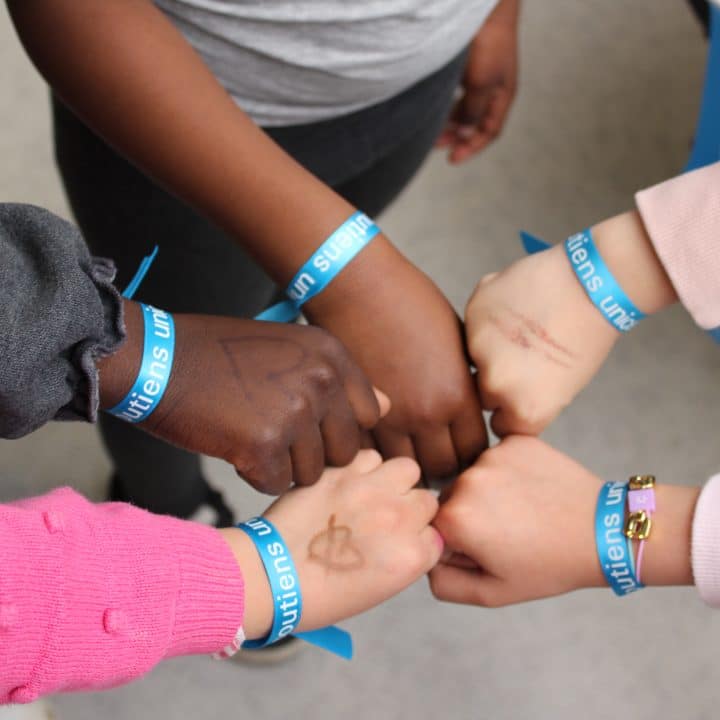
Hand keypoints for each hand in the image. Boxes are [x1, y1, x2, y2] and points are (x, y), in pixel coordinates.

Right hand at [99, 303, 388, 493]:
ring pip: (313, 473)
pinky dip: (255, 475)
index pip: (369, 415)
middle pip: (345, 451)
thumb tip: (384, 407)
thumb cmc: (220, 356)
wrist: (158, 360)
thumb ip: (337, 380)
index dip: (338, 429)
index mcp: (331, 355)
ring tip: (248, 435)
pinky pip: (277, 483)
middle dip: (314, 453)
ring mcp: (295, 412)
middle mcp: (321, 380)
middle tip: (273, 436)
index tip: (309, 427)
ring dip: (283, 465)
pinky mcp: (264, 445)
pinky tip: (233, 447)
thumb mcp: (289, 350)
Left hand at [220, 450, 443, 637]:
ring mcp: (371, 491)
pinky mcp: (342, 472)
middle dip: (410, 508)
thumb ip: (403, 555)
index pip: (437, 534)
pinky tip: (348, 484)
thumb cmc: (319, 593)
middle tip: (384, 519)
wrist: (271, 576)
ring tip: (370, 495)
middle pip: (426, 499)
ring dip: (393, 480)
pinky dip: (363, 467)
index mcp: (411, 556)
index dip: (418, 537)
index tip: (399, 543)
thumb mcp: (378, 588)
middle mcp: (399, 519)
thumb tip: (411, 531)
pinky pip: (369, 455)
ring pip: (406, 468)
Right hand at [306, 239, 487, 480]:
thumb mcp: (458, 337)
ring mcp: (388, 418)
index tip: (464, 445)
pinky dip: (379, 452)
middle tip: (438, 453)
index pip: (475, 449)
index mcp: (457, 394)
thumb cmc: (411, 302)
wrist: (358, 287)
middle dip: (444, 465)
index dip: (472, 452)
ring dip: (410, 463)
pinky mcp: (356, 414)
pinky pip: (372, 453)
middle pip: (444, 468)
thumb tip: (473, 403)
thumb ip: (466, 380)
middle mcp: (425, 415)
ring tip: (409, 451)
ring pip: (405, 467)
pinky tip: (381, 439)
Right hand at [429, 436, 697, 606]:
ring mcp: (492, 455)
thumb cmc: (549, 565)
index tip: (486, 550)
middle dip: (469, 515)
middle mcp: (466, 479)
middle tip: (507, 533)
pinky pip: (497, 457)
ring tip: (523, 511)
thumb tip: (425, 557)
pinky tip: (531, 489)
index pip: (432, 527)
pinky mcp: (514, 440)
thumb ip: (443, 582)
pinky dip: (508, 471)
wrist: (604, 530)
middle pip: (450, 498)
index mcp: (455, 518)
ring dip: (488, 492)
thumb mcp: (492, 593)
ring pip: (473, 476)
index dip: (455, 543)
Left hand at [436, 0, 518, 163]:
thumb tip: (464, 135)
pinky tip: (433, 107)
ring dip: (448, 121)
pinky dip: (445, 104)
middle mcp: (493, 87)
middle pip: (475, 121)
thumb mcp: (481, 82)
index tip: (452, 159)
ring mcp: (481, 74)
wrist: (485, 4)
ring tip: (431, 130)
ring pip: (464, 107)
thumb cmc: (489, 39)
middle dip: (456, 136)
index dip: (471, 147)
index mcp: (503, 94)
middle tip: (434, 145)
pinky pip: (455, 93)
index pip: (489, 131)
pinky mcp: (467, 64)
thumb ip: (472, 111)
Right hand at [465, 212, 676, 436]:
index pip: (499, 425)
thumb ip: (525, 401)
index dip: (511, 408)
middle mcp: (496, 384)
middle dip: (496, 379)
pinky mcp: (473, 313)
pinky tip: (513, 308)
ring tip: (519, 328)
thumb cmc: (587, 337)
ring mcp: (480, 348)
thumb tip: (499, 398)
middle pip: (482, 393)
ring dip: (488, 348)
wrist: (592, 284)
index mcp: (523, 410)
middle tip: (522, 356)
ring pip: (473, 358)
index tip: (524, 391)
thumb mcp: (563, 388)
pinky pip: (472, 326)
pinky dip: (487, 320)